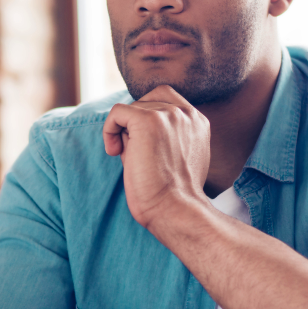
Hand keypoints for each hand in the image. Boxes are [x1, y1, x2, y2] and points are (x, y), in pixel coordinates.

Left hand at [102, 85, 210, 229]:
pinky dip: (109, 129)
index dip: (148, 115)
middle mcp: (187, 114)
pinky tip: (114, 151)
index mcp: (198, 122)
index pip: (167, 98)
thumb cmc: (172, 194)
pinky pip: (117, 112)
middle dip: (136, 122)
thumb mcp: (175, 157)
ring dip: (124, 131)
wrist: (174, 209)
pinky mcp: (148, 121)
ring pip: (132, 108)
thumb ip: (164, 135)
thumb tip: (128, 126)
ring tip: (128, 158)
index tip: (143, 143)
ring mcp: (169, 115)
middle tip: (133, 150)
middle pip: (148, 100)